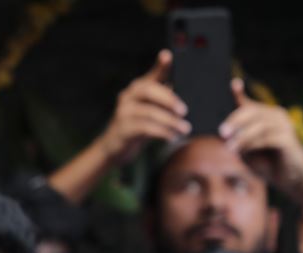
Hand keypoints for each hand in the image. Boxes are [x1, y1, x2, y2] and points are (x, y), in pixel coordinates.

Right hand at [98, 50, 190, 165]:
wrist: (115, 147)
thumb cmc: (138, 126)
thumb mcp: (153, 111)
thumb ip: (166, 101)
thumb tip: (187, 101)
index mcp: (139, 88)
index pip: (153, 73)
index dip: (160, 65)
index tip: (167, 56)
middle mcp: (128, 96)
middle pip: (149, 90)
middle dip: (169, 99)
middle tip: (184, 111)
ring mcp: (123, 112)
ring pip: (149, 112)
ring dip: (170, 121)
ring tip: (184, 129)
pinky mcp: (122, 128)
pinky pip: (144, 128)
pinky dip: (161, 132)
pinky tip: (171, 137)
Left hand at [220, 79, 302, 204]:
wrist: (285, 177)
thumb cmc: (264, 162)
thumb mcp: (244, 148)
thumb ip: (236, 138)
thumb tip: (223, 132)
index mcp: (265, 116)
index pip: (249, 103)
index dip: (240, 93)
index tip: (233, 83)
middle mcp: (276, 116)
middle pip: (252, 111)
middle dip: (235, 121)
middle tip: (221, 133)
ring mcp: (284, 126)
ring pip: (259, 125)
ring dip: (242, 137)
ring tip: (230, 148)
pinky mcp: (288, 139)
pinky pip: (267, 138)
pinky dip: (251, 144)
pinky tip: (241, 151)